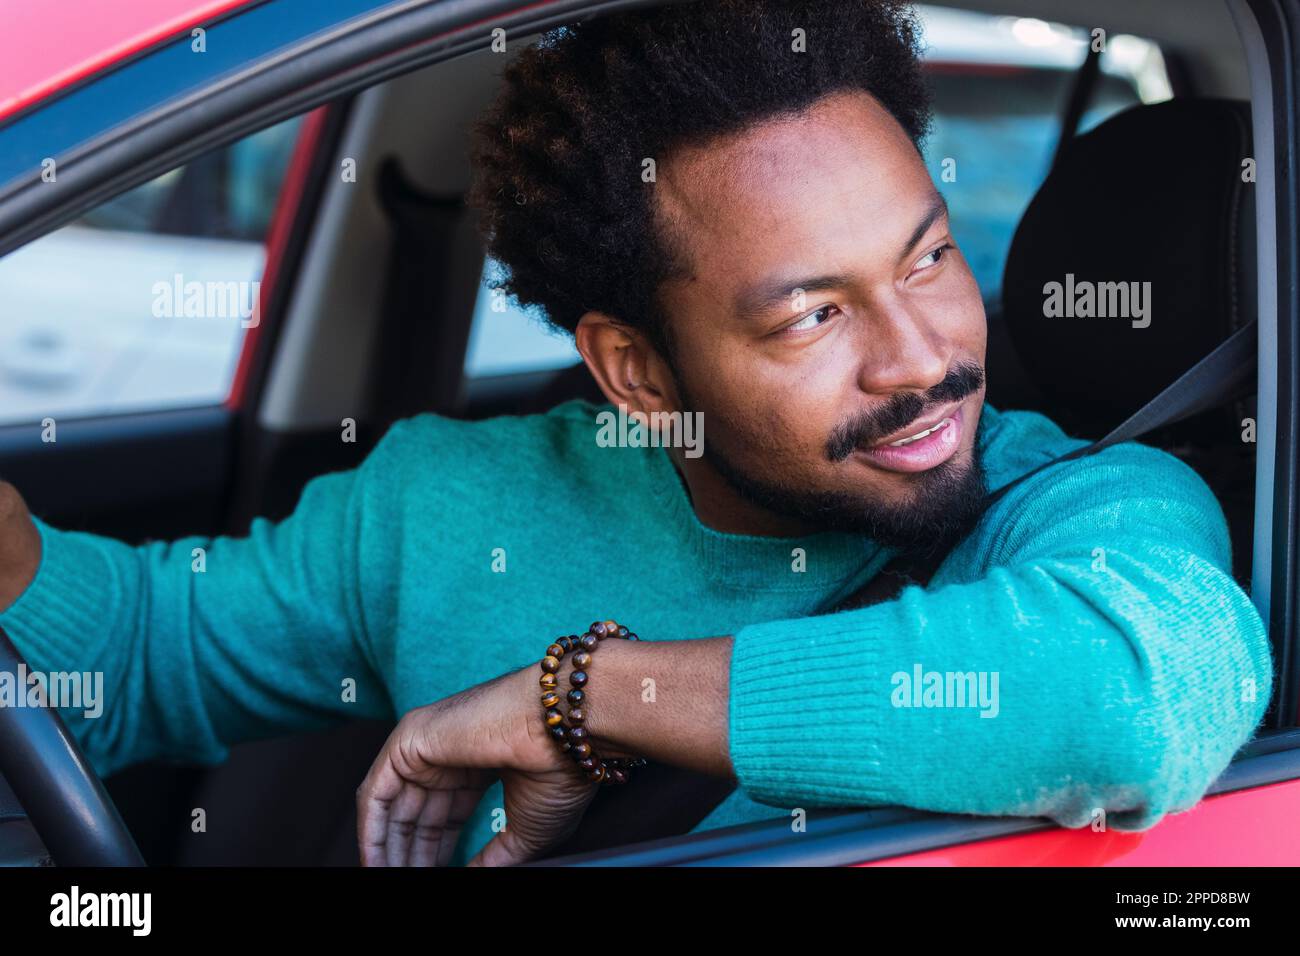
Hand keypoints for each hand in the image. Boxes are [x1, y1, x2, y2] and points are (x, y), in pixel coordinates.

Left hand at [356, 666, 599, 866]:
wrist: (562, 731)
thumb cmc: (559, 769)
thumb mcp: (524, 832)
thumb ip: (492, 859)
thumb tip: (472, 878)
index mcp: (479, 764)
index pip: (445, 815)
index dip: (437, 852)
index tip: (436, 876)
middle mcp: (450, 752)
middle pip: (418, 814)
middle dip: (410, 856)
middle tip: (406, 884)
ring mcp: (429, 743)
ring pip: (393, 805)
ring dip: (388, 850)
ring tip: (388, 879)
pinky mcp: (409, 738)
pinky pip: (376, 791)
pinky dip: (371, 830)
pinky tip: (375, 861)